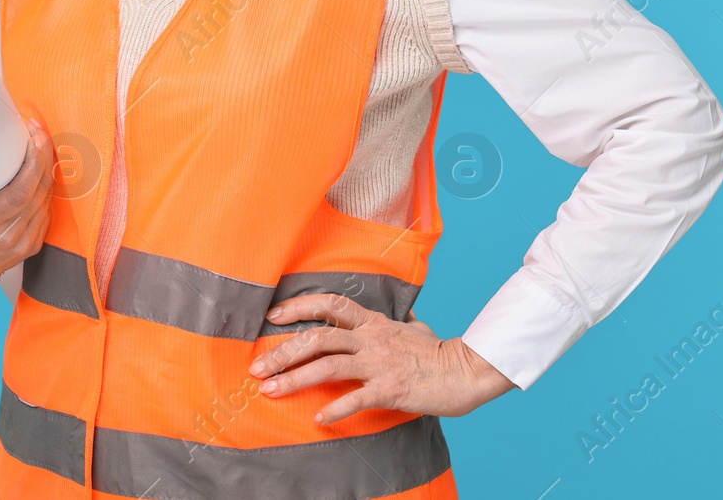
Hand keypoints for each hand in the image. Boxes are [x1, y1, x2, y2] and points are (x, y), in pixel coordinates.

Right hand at [0, 118, 54, 288]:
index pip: (20, 192)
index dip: (33, 164)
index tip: (33, 139)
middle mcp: (7, 237)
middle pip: (38, 191)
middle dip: (43, 157)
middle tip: (37, 133)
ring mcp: (23, 243)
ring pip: (46, 200)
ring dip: (48, 170)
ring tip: (41, 146)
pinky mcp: (32, 246)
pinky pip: (46, 212)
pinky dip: (46, 190)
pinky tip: (43, 172)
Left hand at [246, 293, 515, 423]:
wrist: (465, 372)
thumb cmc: (440, 353)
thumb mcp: (418, 329)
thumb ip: (403, 322)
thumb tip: (406, 314)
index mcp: (373, 323)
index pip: (331, 304)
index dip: (299, 307)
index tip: (273, 316)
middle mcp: (371, 338)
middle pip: (318, 337)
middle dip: (283, 352)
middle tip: (257, 367)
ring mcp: (379, 362)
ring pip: (328, 365)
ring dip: (295, 378)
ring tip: (270, 391)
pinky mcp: (389, 388)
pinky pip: (355, 398)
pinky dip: (335, 409)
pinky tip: (318, 419)